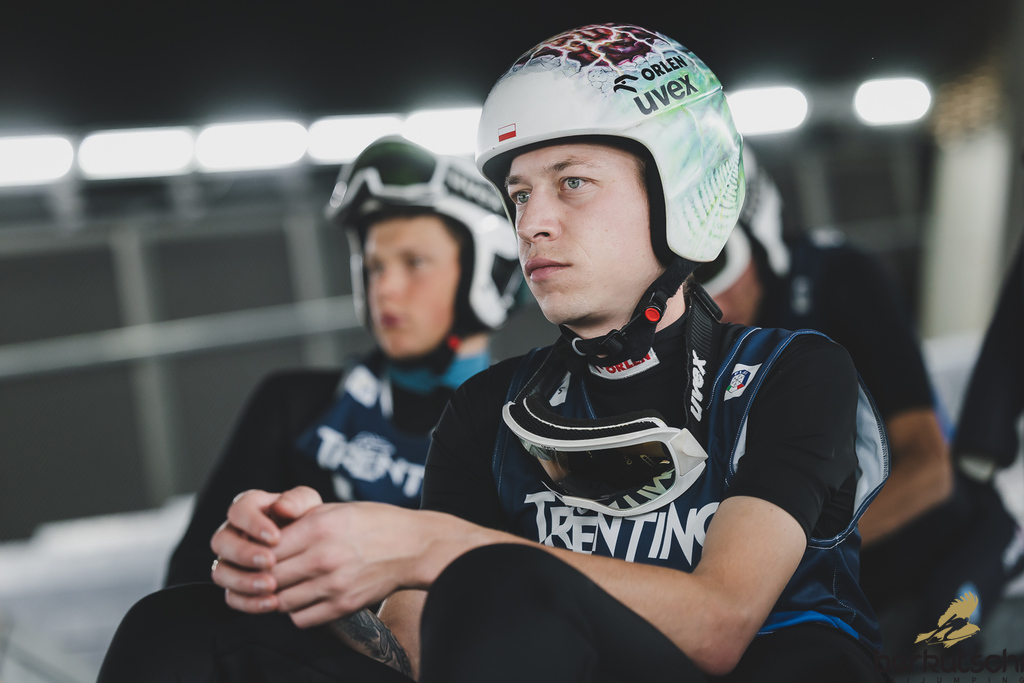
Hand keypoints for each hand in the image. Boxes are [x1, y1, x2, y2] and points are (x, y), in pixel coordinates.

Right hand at [210, 486, 322, 612]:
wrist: (315, 548)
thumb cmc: (309, 520)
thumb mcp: (309, 506)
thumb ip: (297, 500)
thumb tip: (282, 508)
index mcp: (248, 509)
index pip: (238, 511)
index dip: (252, 524)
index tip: (275, 537)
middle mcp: (233, 534)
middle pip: (221, 542)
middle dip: (244, 554)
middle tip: (270, 562)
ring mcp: (231, 562)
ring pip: (221, 572)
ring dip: (244, 581)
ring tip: (271, 586)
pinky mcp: (236, 586)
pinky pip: (232, 597)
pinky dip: (249, 602)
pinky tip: (272, 603)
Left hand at [270, 503, 479, 627]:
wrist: (413, 547)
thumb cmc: (373, 523)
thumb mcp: (335, 509)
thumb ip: (299, 520)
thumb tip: (264, 534)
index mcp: (318, 527)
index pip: (265, 549)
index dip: (255, 555)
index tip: (257, 555)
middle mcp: (323, 557)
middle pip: (269, 578)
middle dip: (261, 578)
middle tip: (263, 574)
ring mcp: (333, 585)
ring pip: (281, 602)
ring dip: (277, 597)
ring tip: (283, 586)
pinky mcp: (343, 606)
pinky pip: (301, 619)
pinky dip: (296, 612)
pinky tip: (304, 598)